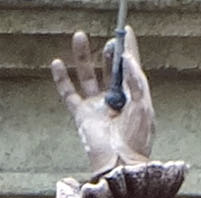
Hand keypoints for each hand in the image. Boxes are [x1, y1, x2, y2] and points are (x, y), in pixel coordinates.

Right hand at [51, 27, 153, 176]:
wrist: (120, 163)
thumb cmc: (136, 140)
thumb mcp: (143, 106)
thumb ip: (136, 80)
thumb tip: (127, 57)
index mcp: (133, 98)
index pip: (130, 69)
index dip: (128, 50)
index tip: (126, 32)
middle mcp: (115, 100)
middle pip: (109, 70)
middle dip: (108, 53)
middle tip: (109, 40)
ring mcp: (97, 106)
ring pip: (87, 76)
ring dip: (83, 57)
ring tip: (80, 37)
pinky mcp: (82, 115)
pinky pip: (68, 93)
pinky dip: (61, 79)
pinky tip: (57, 63)